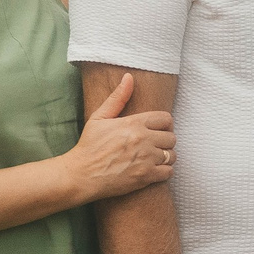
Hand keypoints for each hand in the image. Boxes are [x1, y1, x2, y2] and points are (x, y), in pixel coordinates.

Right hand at [70, 74, 175, 201]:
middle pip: (172, 137)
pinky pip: (168, 172)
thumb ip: (117, 98)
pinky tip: (153, 170)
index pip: (166, 118)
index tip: (157, 130)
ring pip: (172, 155)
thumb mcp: (99, 118)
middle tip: (155, 145)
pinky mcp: (146, 176)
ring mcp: (146, 159)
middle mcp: (143, 139)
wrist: (81, 175)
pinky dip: (164, 171)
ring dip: (166, 157)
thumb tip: (129, 77)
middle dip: (165, 141)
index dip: (164, 124)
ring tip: (154, 158)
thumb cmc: (89, 146)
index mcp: (134, 123)